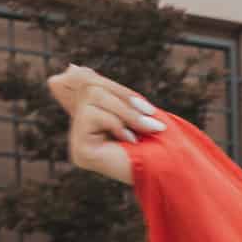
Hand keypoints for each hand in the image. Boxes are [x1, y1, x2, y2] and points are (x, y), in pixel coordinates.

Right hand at [47, 64, 163, 184]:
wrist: (169, 174)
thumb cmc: (158, 143)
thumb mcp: (131, 109)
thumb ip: (107, 92)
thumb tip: (72, 67)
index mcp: (94, 119)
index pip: (91, 84)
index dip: (119, 91)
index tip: (147, 108)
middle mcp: (81, 130)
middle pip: (89, 86)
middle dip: (123, 98)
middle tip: (152, 117)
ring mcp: (77, 142)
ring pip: (91, 97)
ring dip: (125, 111)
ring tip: (147, 129)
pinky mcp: (80, 152)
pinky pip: (91, 115)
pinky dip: (117, 123)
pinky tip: (131, 141)